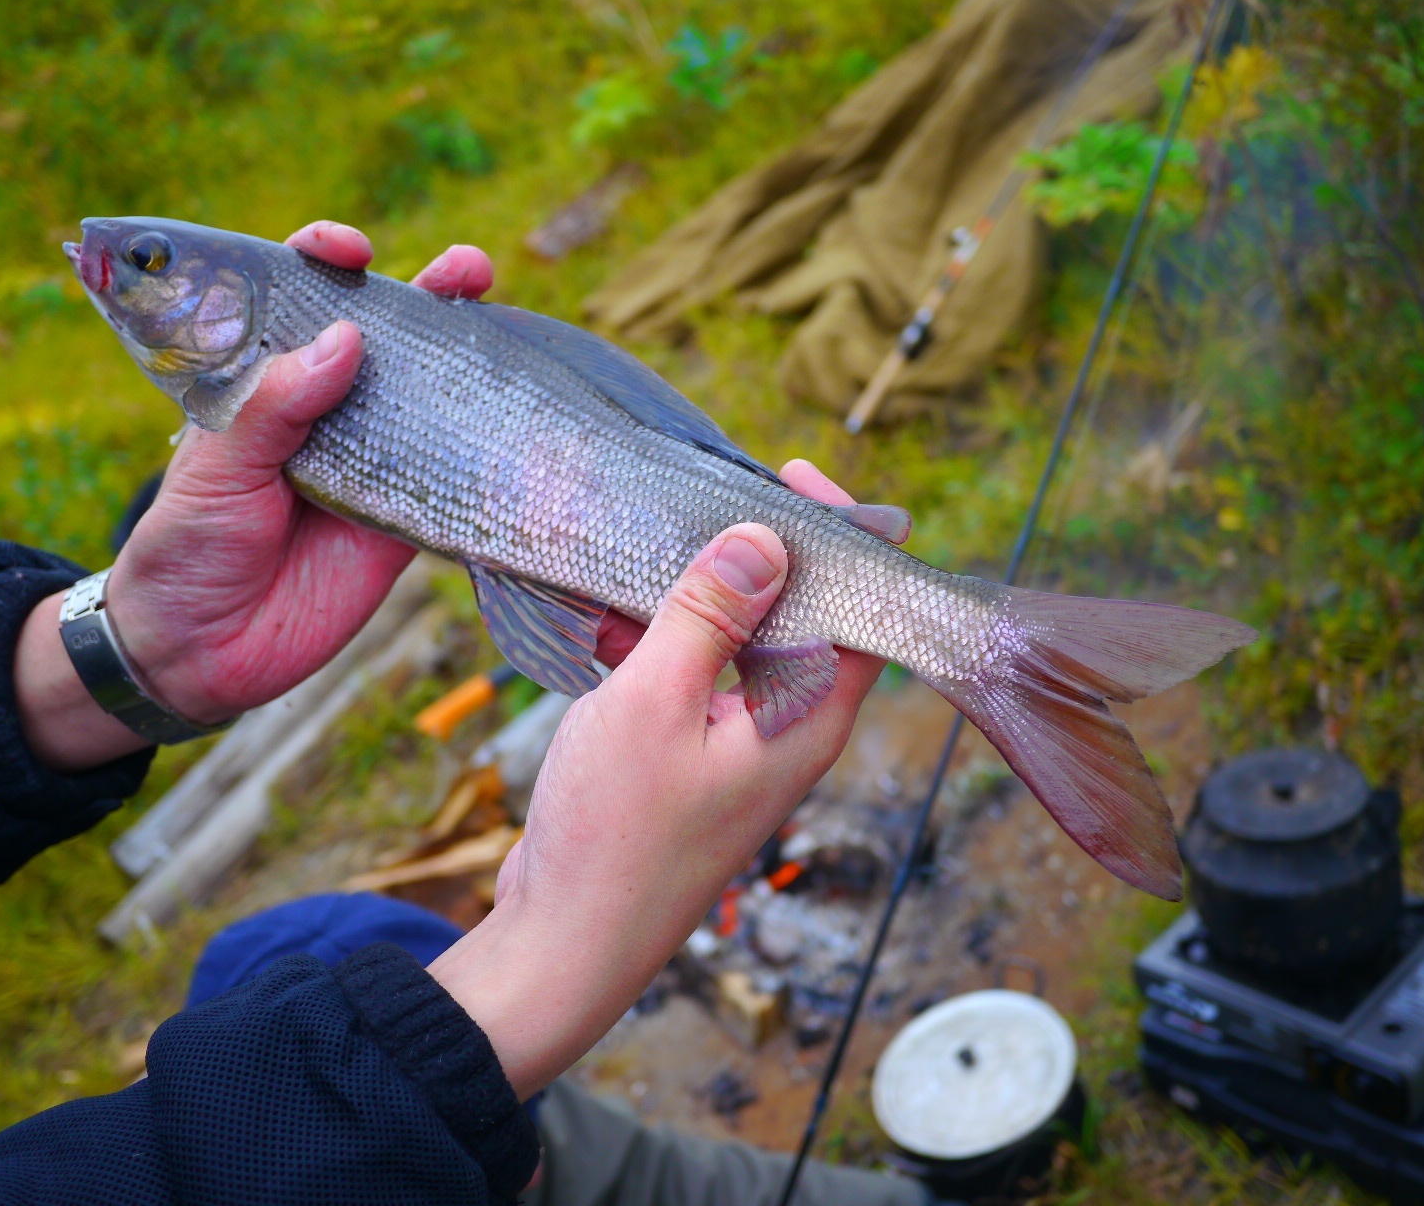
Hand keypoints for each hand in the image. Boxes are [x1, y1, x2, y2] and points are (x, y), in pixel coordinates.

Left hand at [14, 222, 495, 770]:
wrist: (199, 656)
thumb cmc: (185, 549)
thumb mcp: (215, 471)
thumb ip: (274, 406)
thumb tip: (347, 339)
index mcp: (264, 382)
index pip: (297, 298)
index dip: (325, 260)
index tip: (347, 250)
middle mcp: (326, 411)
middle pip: (386, 333)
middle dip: (430, 292)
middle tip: (467, 271)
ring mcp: (372, 460)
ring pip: (430, 395)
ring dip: (471, 358)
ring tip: (503, 324)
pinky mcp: (406, 518)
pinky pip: (453, 476)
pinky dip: (487, 448)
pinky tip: (522, 417)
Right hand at [427, 462, 880, 1097]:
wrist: (563, 945)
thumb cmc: (614, 836)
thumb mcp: (656, 703)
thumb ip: (710, 615)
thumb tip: (765, 538)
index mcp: (807, 720)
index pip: (860, 609)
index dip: (837, 538)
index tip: (789, 478)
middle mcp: (786, 732)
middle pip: (797, 618)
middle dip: (752, 555)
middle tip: (701, 497)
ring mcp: (737, 748)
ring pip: (735, 645)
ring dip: (694, 597)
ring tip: (642, 544)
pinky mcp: (689, 761)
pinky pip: (690, 679)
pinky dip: (657, 642)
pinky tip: (603, 612)